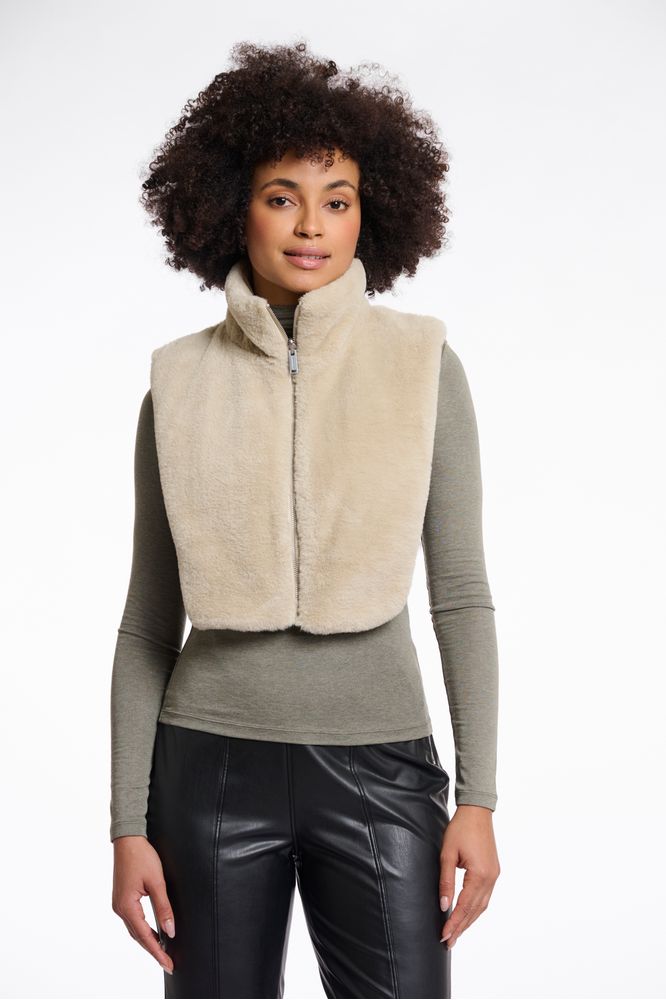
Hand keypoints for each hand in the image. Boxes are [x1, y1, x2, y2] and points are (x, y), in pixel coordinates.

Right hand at [112, 835, 175, 973]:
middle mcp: (119, 908)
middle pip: (138, 936)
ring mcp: (119, 904)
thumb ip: (163, 907)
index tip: (168, 964)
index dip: (158, 951)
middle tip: (168, 963)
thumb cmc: (142, 857)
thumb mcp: (157, 882)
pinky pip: (133, 920)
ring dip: (148, 941)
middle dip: (154, 950)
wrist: (128, 839)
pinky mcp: (122, 898)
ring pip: (135, 930)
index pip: (145, 936)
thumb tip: (170, 930)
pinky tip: (153, 933)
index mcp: (127, 906)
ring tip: (163, 952)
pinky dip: (143, 930)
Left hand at [438, 804, 499, 948]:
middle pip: (475, 910)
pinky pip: (485, 897)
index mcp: (480, 875)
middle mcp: (491, 878)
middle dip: (461, 927)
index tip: (443, 936)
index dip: (454, 923)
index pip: (465, 906)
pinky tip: (467, 915)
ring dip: (469, 920)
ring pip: (482, 906)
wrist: (477, 811)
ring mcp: (494, 875)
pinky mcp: (493, 871)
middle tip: (448, 942)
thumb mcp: (447, 853)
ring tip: (456, 933)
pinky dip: (475, 909)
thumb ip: (445, 881)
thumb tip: (444, 905)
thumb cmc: (460, 829)